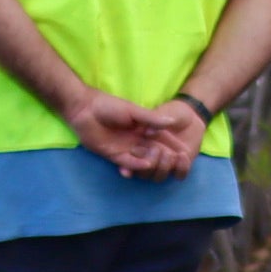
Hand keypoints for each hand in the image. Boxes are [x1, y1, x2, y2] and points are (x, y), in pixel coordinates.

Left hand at [60, 87, 174, 177]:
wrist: (85, 109)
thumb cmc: (109, 106)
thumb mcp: (133, 111)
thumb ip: (151, 119)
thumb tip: (172, 122)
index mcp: (144, 127)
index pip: (162, 138)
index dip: (173, 145)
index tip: (185, 152)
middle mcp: (137, 139)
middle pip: (155, 152)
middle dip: (165, 156)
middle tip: (172, 158)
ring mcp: (126, 148)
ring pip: (143, 159)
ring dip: (152, 161)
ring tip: (158, 161)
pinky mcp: (114, 156)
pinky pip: (128, 163)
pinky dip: (137, 166)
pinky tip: (145, 166)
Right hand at [132, 98, 212, 176]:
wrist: (192, 114)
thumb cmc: (173, 111)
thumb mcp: (163, 112)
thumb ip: (152, 119)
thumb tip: (148, 131)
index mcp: (141, 146)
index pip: (130, 160)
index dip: (129, 165)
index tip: (129, 166)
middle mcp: (152, 158)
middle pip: (144, 173)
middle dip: (148, 165)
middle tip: (156, 150)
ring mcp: (166, 163)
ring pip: (159, 176)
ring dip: (163, 168)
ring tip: (170, 154)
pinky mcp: (181, 165)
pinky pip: (179, 174)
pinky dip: (181, 168)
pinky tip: (183, 156)